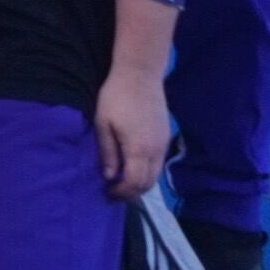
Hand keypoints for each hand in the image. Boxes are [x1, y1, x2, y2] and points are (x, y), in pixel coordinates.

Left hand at [93, 59, 168, 202]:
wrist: (140, 75)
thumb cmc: (116, 97)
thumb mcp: (103, 124)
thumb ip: (107, 152)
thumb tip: (110, 177)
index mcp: (139, 149)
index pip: (134, 183)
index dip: (121, 193)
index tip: (107, 194)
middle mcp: (156, 150)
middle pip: (148, 183)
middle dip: (131, 193)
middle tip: (114, 193)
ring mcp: (163, 143)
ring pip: (156, 174)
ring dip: (140, 183)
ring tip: (122, 183)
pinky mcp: (166, 136)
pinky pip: (159, 163)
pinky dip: (147, 172)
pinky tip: (133, 167)